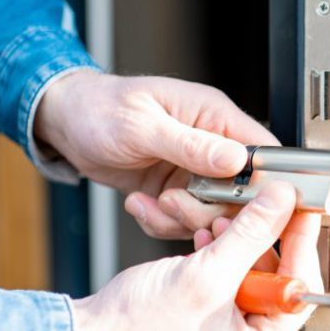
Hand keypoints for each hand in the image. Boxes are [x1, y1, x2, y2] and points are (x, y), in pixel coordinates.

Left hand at [35, 70, 278, 238]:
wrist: (66, 123)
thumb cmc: (99, 108)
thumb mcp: (142, 125)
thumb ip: (191, 144)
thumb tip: (236, 159)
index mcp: (214, 116)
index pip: (263, 152)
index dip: (264, 183)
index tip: (243, 205)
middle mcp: (211, 145)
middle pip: (241, 193)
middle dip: (208, 209)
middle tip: (173, 202)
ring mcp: (194, 171)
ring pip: (212, 213)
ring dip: (179, 218)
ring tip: (150, 203)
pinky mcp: (175, 191)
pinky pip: (183, 221)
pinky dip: (160, 222)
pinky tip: (139, 203)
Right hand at [68, 183, 322, 330]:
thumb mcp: (206, 275)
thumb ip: (251, 235)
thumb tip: (281, 205)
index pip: (299, 289)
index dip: (301, 243)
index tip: (302, 209)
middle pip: (276, 275)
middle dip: (261, 238)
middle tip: (262, 204)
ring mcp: (226, 328)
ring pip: (248, 268)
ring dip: (235, 239)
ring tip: (220, 221)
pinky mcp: (206, 312)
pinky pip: (225, 272)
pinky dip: (218, 250)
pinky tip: (206, 236)